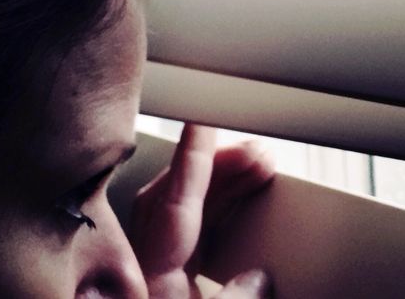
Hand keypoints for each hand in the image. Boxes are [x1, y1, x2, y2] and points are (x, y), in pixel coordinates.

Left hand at [131, 124, 275, 297]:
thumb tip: (259, 277)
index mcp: (152, 281)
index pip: (172, 205)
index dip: (190, 159)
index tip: (202, 122)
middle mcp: (145, 275)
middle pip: (171, 199)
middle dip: (215, 166)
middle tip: (254, 151)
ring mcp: (150, 280)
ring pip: (178, 215)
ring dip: (218, 188)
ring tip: (255, 172)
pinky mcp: (161, 291)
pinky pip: (185, 238)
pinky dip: (212, 216)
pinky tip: (236, 211)